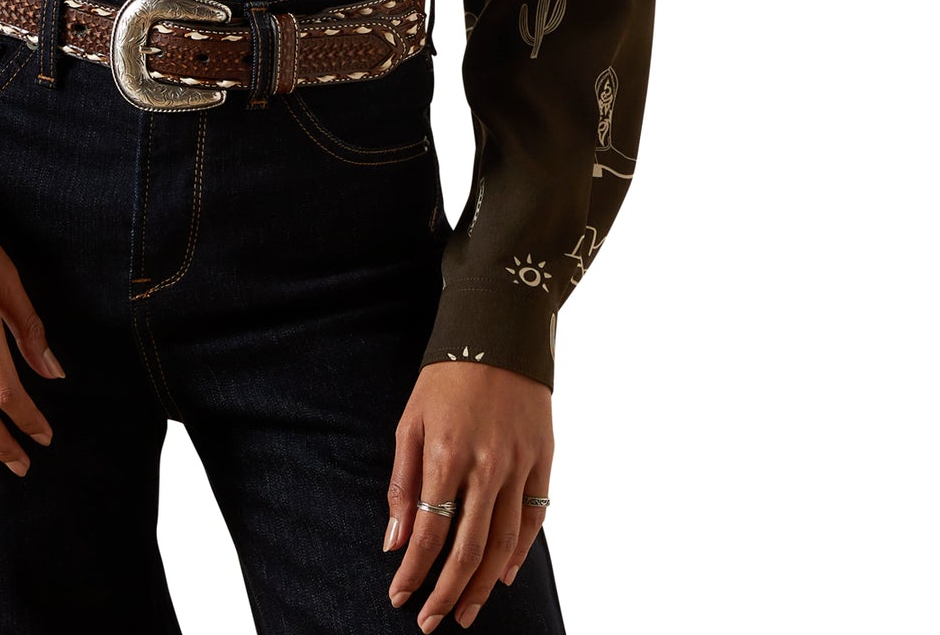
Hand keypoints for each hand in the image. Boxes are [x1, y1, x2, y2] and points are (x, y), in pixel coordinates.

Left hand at [383, 359, 551, 628]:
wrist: (499, 334)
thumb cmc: (446, 378)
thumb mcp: (410, 421)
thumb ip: (403, 483)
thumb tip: (395, 540)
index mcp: (446, 454)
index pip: (429, 532)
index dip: (414, 572)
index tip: (399, 596)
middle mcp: (485, 466)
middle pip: (468, 549)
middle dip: (447, 593)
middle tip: (431, 622)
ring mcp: (518, 465)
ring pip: (503, 544)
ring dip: (483, 586)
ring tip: (466, 612)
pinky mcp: (543, 460)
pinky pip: (533, 519)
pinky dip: (520, 554)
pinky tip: (502, 576)